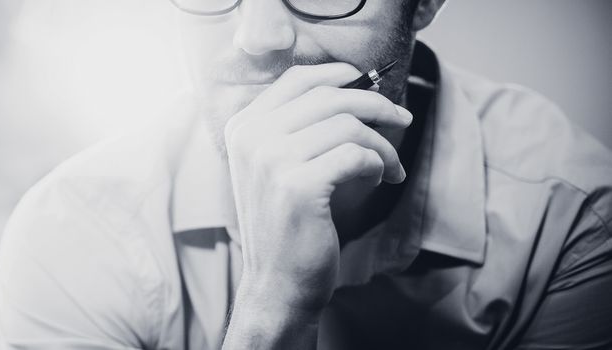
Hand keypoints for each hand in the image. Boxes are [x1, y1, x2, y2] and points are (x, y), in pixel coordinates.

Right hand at [222, 63, 411, 348]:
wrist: (277, 283)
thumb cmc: (287, 225)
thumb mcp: (278, 166)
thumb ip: (296, 127)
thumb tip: (353, 87)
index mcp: (242, 127)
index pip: (296, 79)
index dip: (338, 74)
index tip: (368, 83)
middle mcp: (251, 137)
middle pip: (327, 96)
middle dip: (375, 105)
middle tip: (402, 119)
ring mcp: (270, 160)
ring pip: (347, 125)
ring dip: (382, 143)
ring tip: (390, 165)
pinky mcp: (297, 185)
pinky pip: (356, 155)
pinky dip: (378, 164)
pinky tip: (380, 180)